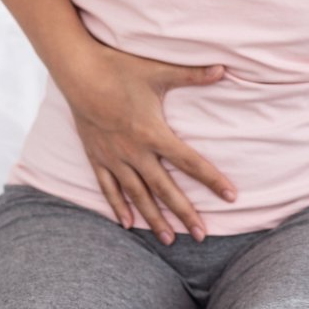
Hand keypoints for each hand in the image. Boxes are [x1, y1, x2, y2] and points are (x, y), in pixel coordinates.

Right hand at [56, 42, 238, 244]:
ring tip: (169, 239)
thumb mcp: (159, 71)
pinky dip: (118, 207)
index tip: (230, 196)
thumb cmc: (120, 68)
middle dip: (184, 213)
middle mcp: (134, 151)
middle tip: (202, 235)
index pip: (189, 162)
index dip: (212, 180)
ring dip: (153, 218)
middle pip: (164, 189)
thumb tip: (224, 69)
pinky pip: (108, 188)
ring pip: (137, 195)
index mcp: (153, 133)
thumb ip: (193, 75)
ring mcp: (113, 157)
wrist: (78, 71)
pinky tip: (127, 224)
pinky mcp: (96, 156)